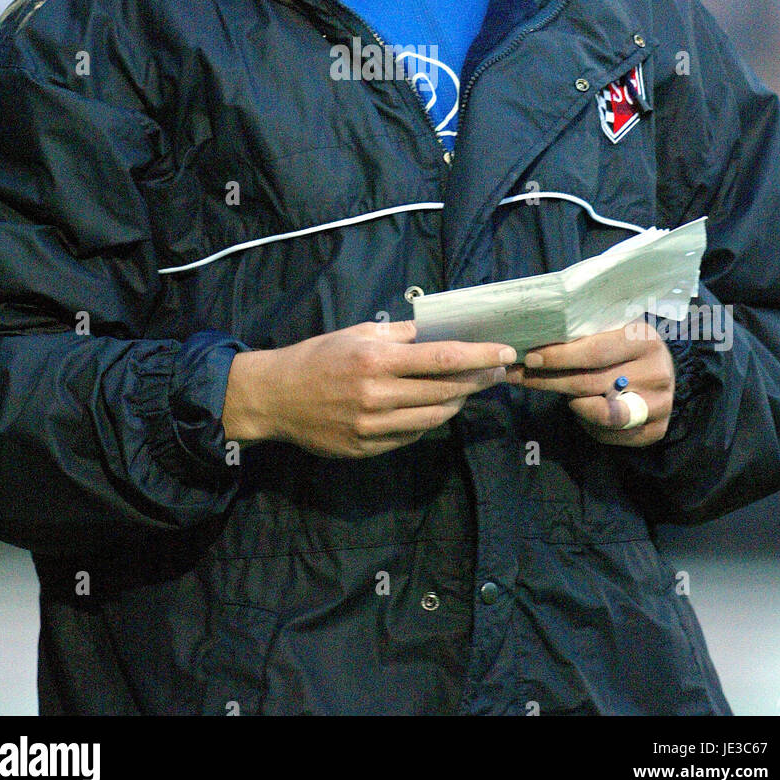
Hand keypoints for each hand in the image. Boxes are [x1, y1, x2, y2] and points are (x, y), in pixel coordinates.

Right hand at [222, 319, 516, 457]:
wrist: (275, 397)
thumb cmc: (317, 357)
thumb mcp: (355, 333)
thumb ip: (397, 334)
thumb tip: (434, 332)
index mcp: (376, 359)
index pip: (442, 358)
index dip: (479, 357)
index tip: (505, 353)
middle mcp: (377, 394)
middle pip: (445, 391)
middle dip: (477, 380)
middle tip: (496, 371)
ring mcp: (372, 425)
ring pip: (433, 418)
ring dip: (458, 403)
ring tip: (469, 388)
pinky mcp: (366, 448)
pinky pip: (410, 436)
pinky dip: (428, 421)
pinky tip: (434, 408)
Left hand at [504, 318, 674, 446]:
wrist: (667, 374)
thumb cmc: (628, 347)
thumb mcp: (616, 330)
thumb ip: (587, 333)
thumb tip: (537, 337)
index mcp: (644, 340)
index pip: (595, 352)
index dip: (559, 357)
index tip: (531, 358)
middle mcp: (656, 373)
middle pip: (590, 383)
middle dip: (549, 380)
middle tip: (520, 376)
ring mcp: (658, 406)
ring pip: (597, 412)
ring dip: (569, 403)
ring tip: (555, 390)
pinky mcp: (655, 431)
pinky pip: (607, 434)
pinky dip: (585, 422)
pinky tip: (578, 407)